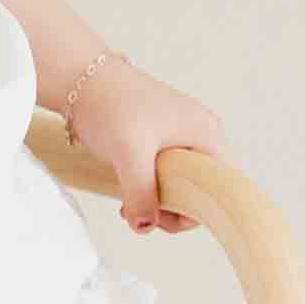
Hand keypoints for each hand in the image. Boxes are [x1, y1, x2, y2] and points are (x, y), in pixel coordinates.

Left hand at [66, 61, 227, 232]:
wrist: (79, 76)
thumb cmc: (111, 105)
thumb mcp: (129, 153)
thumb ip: (141, 193)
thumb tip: (145, 227)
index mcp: (206, 134)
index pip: (225, 185)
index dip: (202, 209)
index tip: (166, 218)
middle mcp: (200, 135)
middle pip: (202, 189)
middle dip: (173, 210)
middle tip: (142, 216)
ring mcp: (180, 137)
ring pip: (181, 185)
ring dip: (157, 203)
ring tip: (128, 207)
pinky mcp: (159, 140)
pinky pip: (165, 176)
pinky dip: (148, 190)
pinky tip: (126, 197)